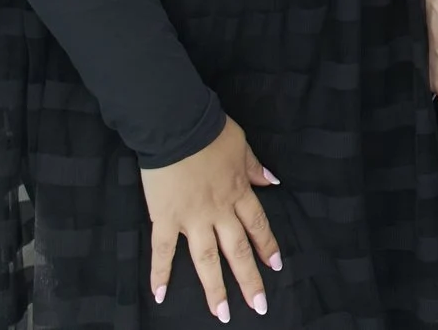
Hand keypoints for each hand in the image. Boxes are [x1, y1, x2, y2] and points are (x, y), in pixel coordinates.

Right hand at [141, 117, 279, 319]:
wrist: (177, 126)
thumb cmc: (210, 132)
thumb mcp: (242, 146)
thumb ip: (255, 168)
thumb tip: (273, 181)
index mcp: (238, 192)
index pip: (258, 225)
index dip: (268, 246)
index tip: (277, 266)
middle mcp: (219, 211)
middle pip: (238, 250)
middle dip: (250, 279)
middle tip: (259, 306)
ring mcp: (192, 218)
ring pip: (206, 259)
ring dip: (215, 288)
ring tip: (221, 313)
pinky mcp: (165, 218)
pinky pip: (163, 250)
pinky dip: (161, 273)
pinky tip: (160, 295)